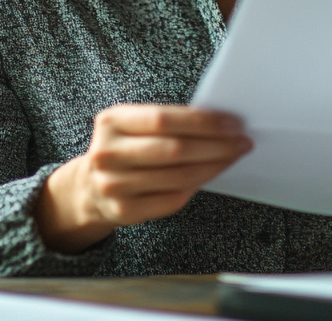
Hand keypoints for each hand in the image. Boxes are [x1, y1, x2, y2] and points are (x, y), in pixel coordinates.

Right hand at [34, 104, 251, 252]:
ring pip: (178, 176)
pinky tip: (212, 174)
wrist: (89, 187)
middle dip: (216, 145)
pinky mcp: (124, 211)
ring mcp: (113, 185)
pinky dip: (198, 185)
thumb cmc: (125, 148)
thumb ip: (167, 121)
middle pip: (174, 149)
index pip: (164, 119)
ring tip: (233, 156)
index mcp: (111, 121)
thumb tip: (220, 123)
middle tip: (242, 141)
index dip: (203, 122)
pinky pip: (173, 199)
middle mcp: (107, 153)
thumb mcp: (133, 124)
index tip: (233, 123)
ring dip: (214, 166)